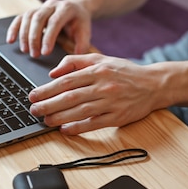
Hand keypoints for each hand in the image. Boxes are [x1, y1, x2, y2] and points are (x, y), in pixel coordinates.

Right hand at [6, 0, 91, 57]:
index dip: (48, 37)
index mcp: (67, 8)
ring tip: (25, 51)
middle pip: (38, 18)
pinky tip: (10, 40)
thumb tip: (73, 59)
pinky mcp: (33, 11)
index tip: (45, 53)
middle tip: (34, 55)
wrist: (76, 8)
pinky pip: (20, 18)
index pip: (54, 22)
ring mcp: (41, 6)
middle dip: (34, 38)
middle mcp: (52, 5)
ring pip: (28, 17)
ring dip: (24, 35)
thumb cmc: (80, 22)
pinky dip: (14, 29)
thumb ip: (82, 45)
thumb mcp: (85, 32)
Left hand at [29, 54, 161, 134]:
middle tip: (34, 110)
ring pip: (80, 111)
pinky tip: (65, 129)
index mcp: (98, 70)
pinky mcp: (117, 117)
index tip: (33, 95)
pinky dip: (78, 127)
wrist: (154, 84)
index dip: (47, 89)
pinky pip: (94, 124)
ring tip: (45, 120)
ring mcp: (111, 102)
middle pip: (70, 97)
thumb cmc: (125, 72)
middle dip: (48, 104)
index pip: (67, 81)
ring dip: (59, 117)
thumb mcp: (101, 59)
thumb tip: (54, 73)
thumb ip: (76, 61)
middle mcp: (103, 86)